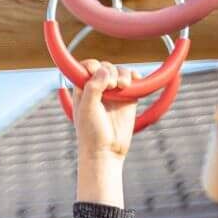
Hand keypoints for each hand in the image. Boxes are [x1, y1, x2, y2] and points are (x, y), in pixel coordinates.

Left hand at [71, 60, 134, 207]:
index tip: (95, 72)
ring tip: (122, 87)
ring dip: (123, 74)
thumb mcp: (86, 109)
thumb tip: (104, 70)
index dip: (92, 66)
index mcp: (82, 89)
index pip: (87, 67)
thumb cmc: (91, 132)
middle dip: (109, 72)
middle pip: (106, 67)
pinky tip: (134, 82)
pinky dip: (135, 77)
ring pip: (120, 71)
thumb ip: (92, 88)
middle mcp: (98, 88)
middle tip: (111, 86)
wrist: (107, 151)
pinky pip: (133, 80)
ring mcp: (113, 93)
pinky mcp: (128, 98)